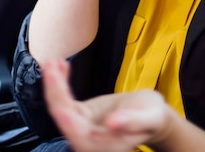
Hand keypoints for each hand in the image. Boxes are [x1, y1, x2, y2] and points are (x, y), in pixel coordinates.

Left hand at [43, 59, 167, 151]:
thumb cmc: (152, 117)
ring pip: (61, 108)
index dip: (70, 123)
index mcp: (104, 147)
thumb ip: (133, 122)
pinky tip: (60, 66)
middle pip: (65, 118)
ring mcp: (82, 128)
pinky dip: (61, 83)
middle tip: (51, 68)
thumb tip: (113, 123)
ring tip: (52, 62)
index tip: (62, 109)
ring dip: (54, 85)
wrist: (149, 114)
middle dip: (55, 93)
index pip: (81, 136)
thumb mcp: (150, 117)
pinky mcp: (80, 116)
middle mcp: (88, 141)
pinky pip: (66, 101)